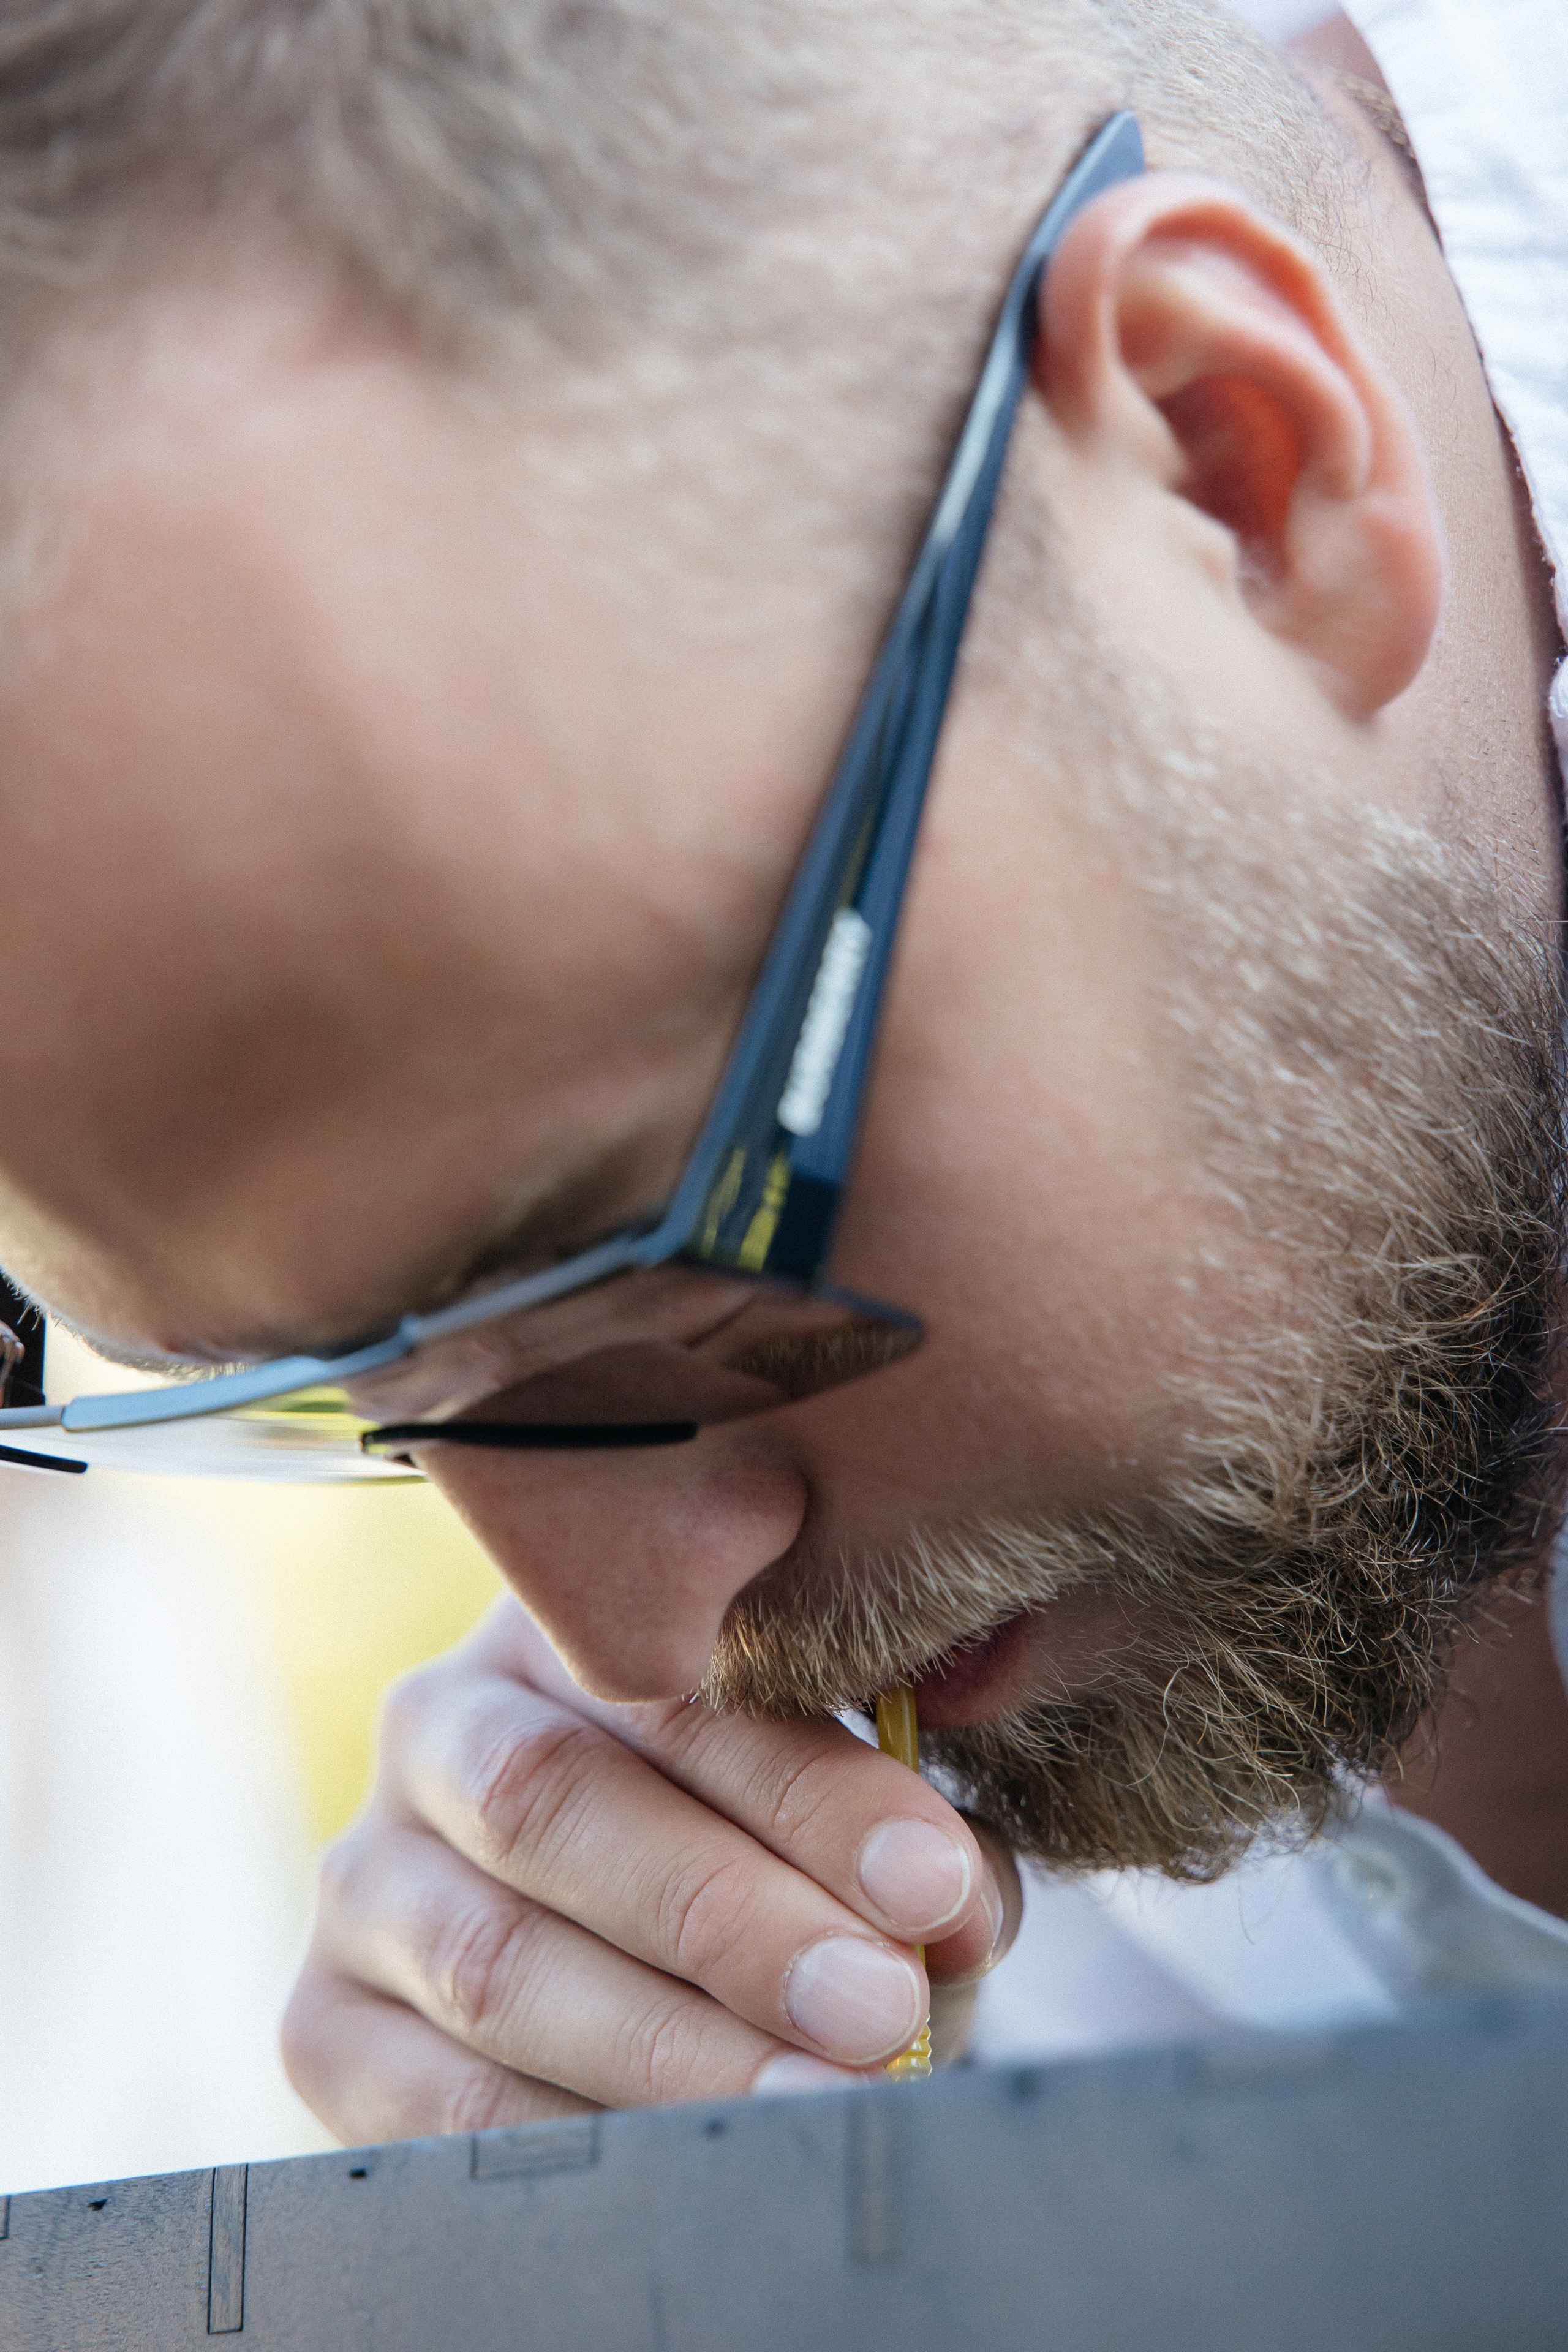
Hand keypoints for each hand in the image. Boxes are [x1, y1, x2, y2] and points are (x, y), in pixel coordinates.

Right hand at [283, 1594, 1021, 2142]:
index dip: (810, 1790)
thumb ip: (909, 1850)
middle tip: (877, 2007)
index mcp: (569, 1627)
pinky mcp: (325, 2022)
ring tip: (812, 2104)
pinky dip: (568, 2138)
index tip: (933, 1885)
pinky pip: (434, 2099)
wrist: (641, 1956)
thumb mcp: (850, 1830)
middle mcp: (441, 1724)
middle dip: (730, 1917)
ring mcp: (367, 1875)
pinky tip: (689, 2161)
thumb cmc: (776, 1858)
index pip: (679, 1689)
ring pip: (494, 1958)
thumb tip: (957, 1911)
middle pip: (558, 1804)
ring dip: (665, 2045)